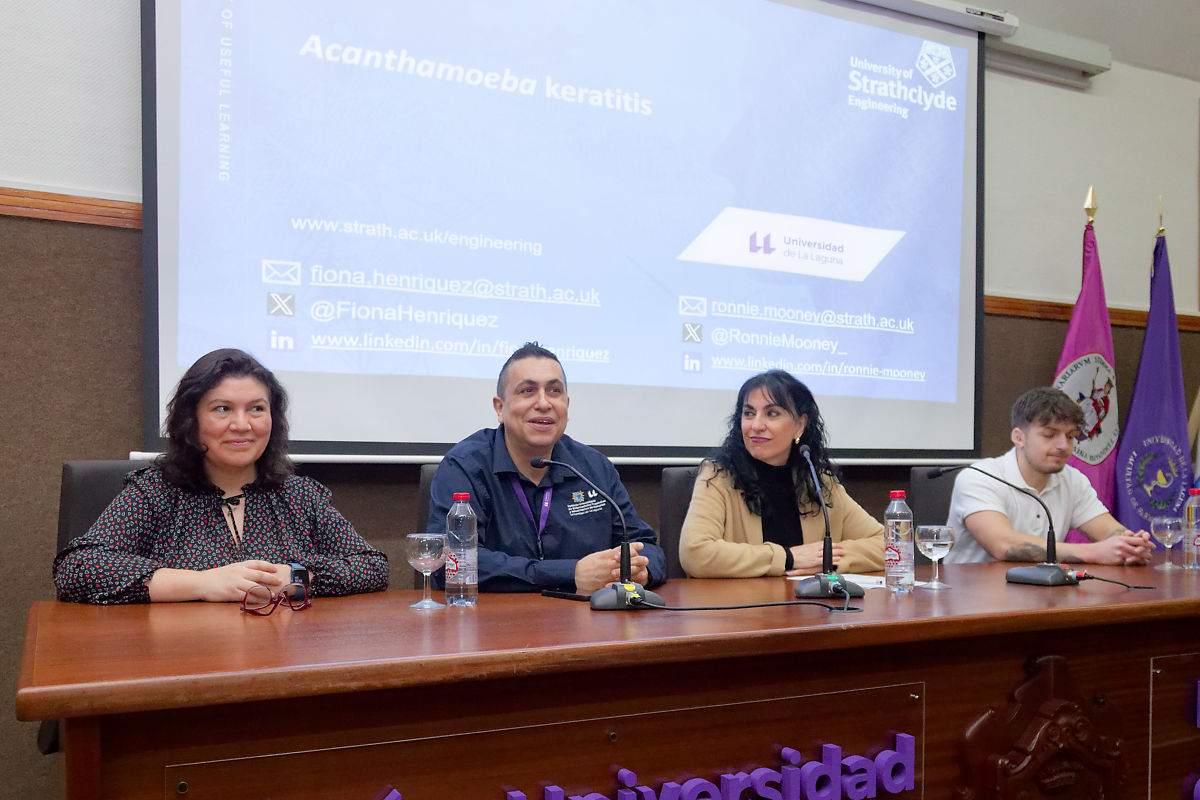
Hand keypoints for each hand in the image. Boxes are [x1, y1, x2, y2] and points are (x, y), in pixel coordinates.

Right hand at [148, 560, 291, 601]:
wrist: (201, 582)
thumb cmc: (216, 577)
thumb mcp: (230, 569)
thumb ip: (242, 570)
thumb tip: (256, 573)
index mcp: (239, 565)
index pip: (257, 563)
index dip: (267, 566)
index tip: (275, 569)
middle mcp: (239, 573)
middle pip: (259, 575)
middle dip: (271, 578)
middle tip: (279, 581)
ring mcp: (236, 583)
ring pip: (255, 587)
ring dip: (267, 591)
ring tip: (275, 595)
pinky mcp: (232, 593)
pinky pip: (247, 597)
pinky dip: (256, 599)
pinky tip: (263, 602)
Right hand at [574, 543, 648, 593]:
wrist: (575, 575)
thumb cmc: (586, 565)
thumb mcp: (598, 555)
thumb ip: (610, 553)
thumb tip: (620, 550)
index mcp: (606, 557)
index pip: (621, 551)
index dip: (632, 548)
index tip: (640, 546)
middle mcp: (607, 566)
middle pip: (624, 562)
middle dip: (636, 560)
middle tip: (646, 559)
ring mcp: (606, 575)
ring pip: (622, 573)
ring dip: (633, 571)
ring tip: (642, 570)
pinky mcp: (605, 584)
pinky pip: (616, 583)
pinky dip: (624, 583)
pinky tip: (631, 582)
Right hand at [784, 542, 843, 575]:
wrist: (789, 557)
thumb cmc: (793, 554)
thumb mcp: (801, 549)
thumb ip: (808, 550)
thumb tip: (810, 551)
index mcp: (811, 545)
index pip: (823, 543)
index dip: (831, 543)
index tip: (836, 544)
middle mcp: (814, 549)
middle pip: (828, 546)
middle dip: (836, 547)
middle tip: (843, 547)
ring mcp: (815, 554)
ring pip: (828, 552)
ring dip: (837, 552)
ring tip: (843, 552)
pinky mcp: (814, 560)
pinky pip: (825, 559)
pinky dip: (832, 559)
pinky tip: (837, 559)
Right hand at [1085, 531, 1152, 565]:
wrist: (1094, 552)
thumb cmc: (1107, 545)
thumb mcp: (1117, 538)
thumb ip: (1129, 537)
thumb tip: (1141, 533)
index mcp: (1122, 539)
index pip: (1139, 540)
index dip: (1148, 543)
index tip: (1153, 546)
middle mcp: (1122, 545)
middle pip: (1140, 549)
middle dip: (1147, 553)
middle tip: (1151, 555)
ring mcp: (1120, 553)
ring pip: (1136, 557)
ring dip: (1143, 559)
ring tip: (1147, 560)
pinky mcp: (1117, 561)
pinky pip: (1130, 563)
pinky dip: (1136, 563)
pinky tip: (1139, 564)